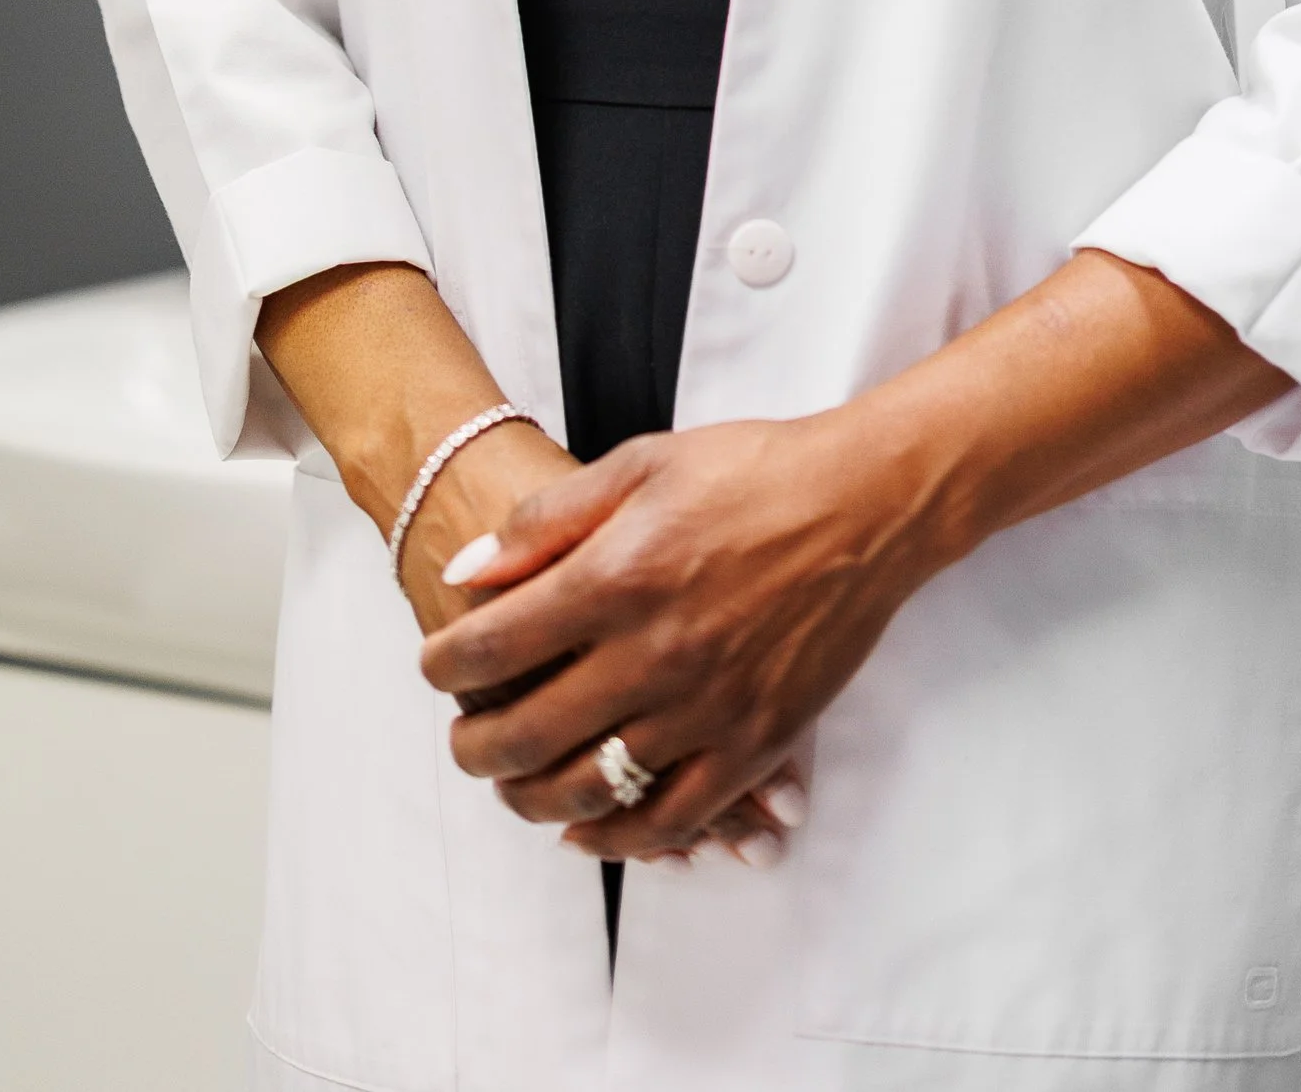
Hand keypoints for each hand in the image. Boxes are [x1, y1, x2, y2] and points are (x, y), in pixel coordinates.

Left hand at [415, 411, 921, 858]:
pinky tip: (584, 829)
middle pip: (528, 733)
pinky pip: (670, 819)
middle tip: (462, 741)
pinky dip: (616, 838)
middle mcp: (654, 653)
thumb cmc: (753, 471)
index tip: (436, 667)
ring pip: (589, 789)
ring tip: (511, 785)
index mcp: (618, 576)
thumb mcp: (641, 463)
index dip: (447, 665)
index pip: (496, 645)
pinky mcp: (753, 744)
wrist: (864, 503)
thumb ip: (547, 520)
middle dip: (474, 748)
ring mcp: (705, 708)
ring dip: (530, 799)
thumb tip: (468, 573)